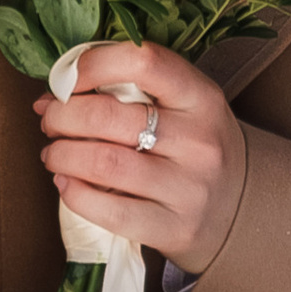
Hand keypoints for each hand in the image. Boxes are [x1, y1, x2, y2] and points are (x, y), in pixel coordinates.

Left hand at [32, 40, 246, 271]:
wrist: (241, 209)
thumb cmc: (196, 146)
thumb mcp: (184, 105)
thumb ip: (133, 89)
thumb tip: (55, 91)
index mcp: (202, 97)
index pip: (143, 63)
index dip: (92, 64)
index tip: (66, 79)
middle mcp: (200, 141)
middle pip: (109, 117)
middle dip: (63, 115)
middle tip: (50, 118)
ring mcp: (188, 188)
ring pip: (104, 163)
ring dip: (62, 154)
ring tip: (53, 153)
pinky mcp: (174, 228)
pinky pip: (109, 212)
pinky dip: (75, 194)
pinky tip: (66, 184)